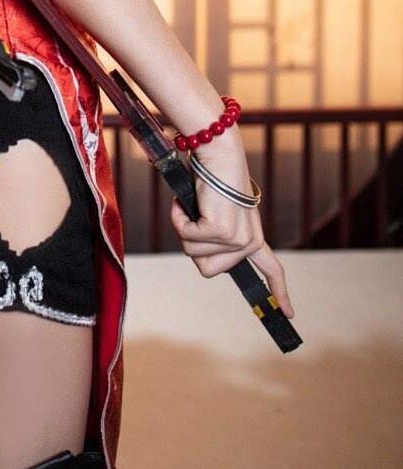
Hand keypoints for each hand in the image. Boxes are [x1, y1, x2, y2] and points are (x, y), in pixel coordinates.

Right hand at [169, 140, 294, 318]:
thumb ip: (217, 238)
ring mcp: (236, 239)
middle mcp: (249, 241)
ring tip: (192, 206)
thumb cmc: (212, 179)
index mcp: (254, 236)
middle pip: (208, 270)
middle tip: (194, 220)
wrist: (218, 153)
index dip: (279, 293)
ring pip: (194, 255)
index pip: (272, 269)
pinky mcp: (220, 231)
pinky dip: (179, 219)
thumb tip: (205, 262)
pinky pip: (187, 238)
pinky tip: (184, 203)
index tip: (288, 315)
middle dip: (193, 248)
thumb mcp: (219, 213)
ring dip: (185, 229)